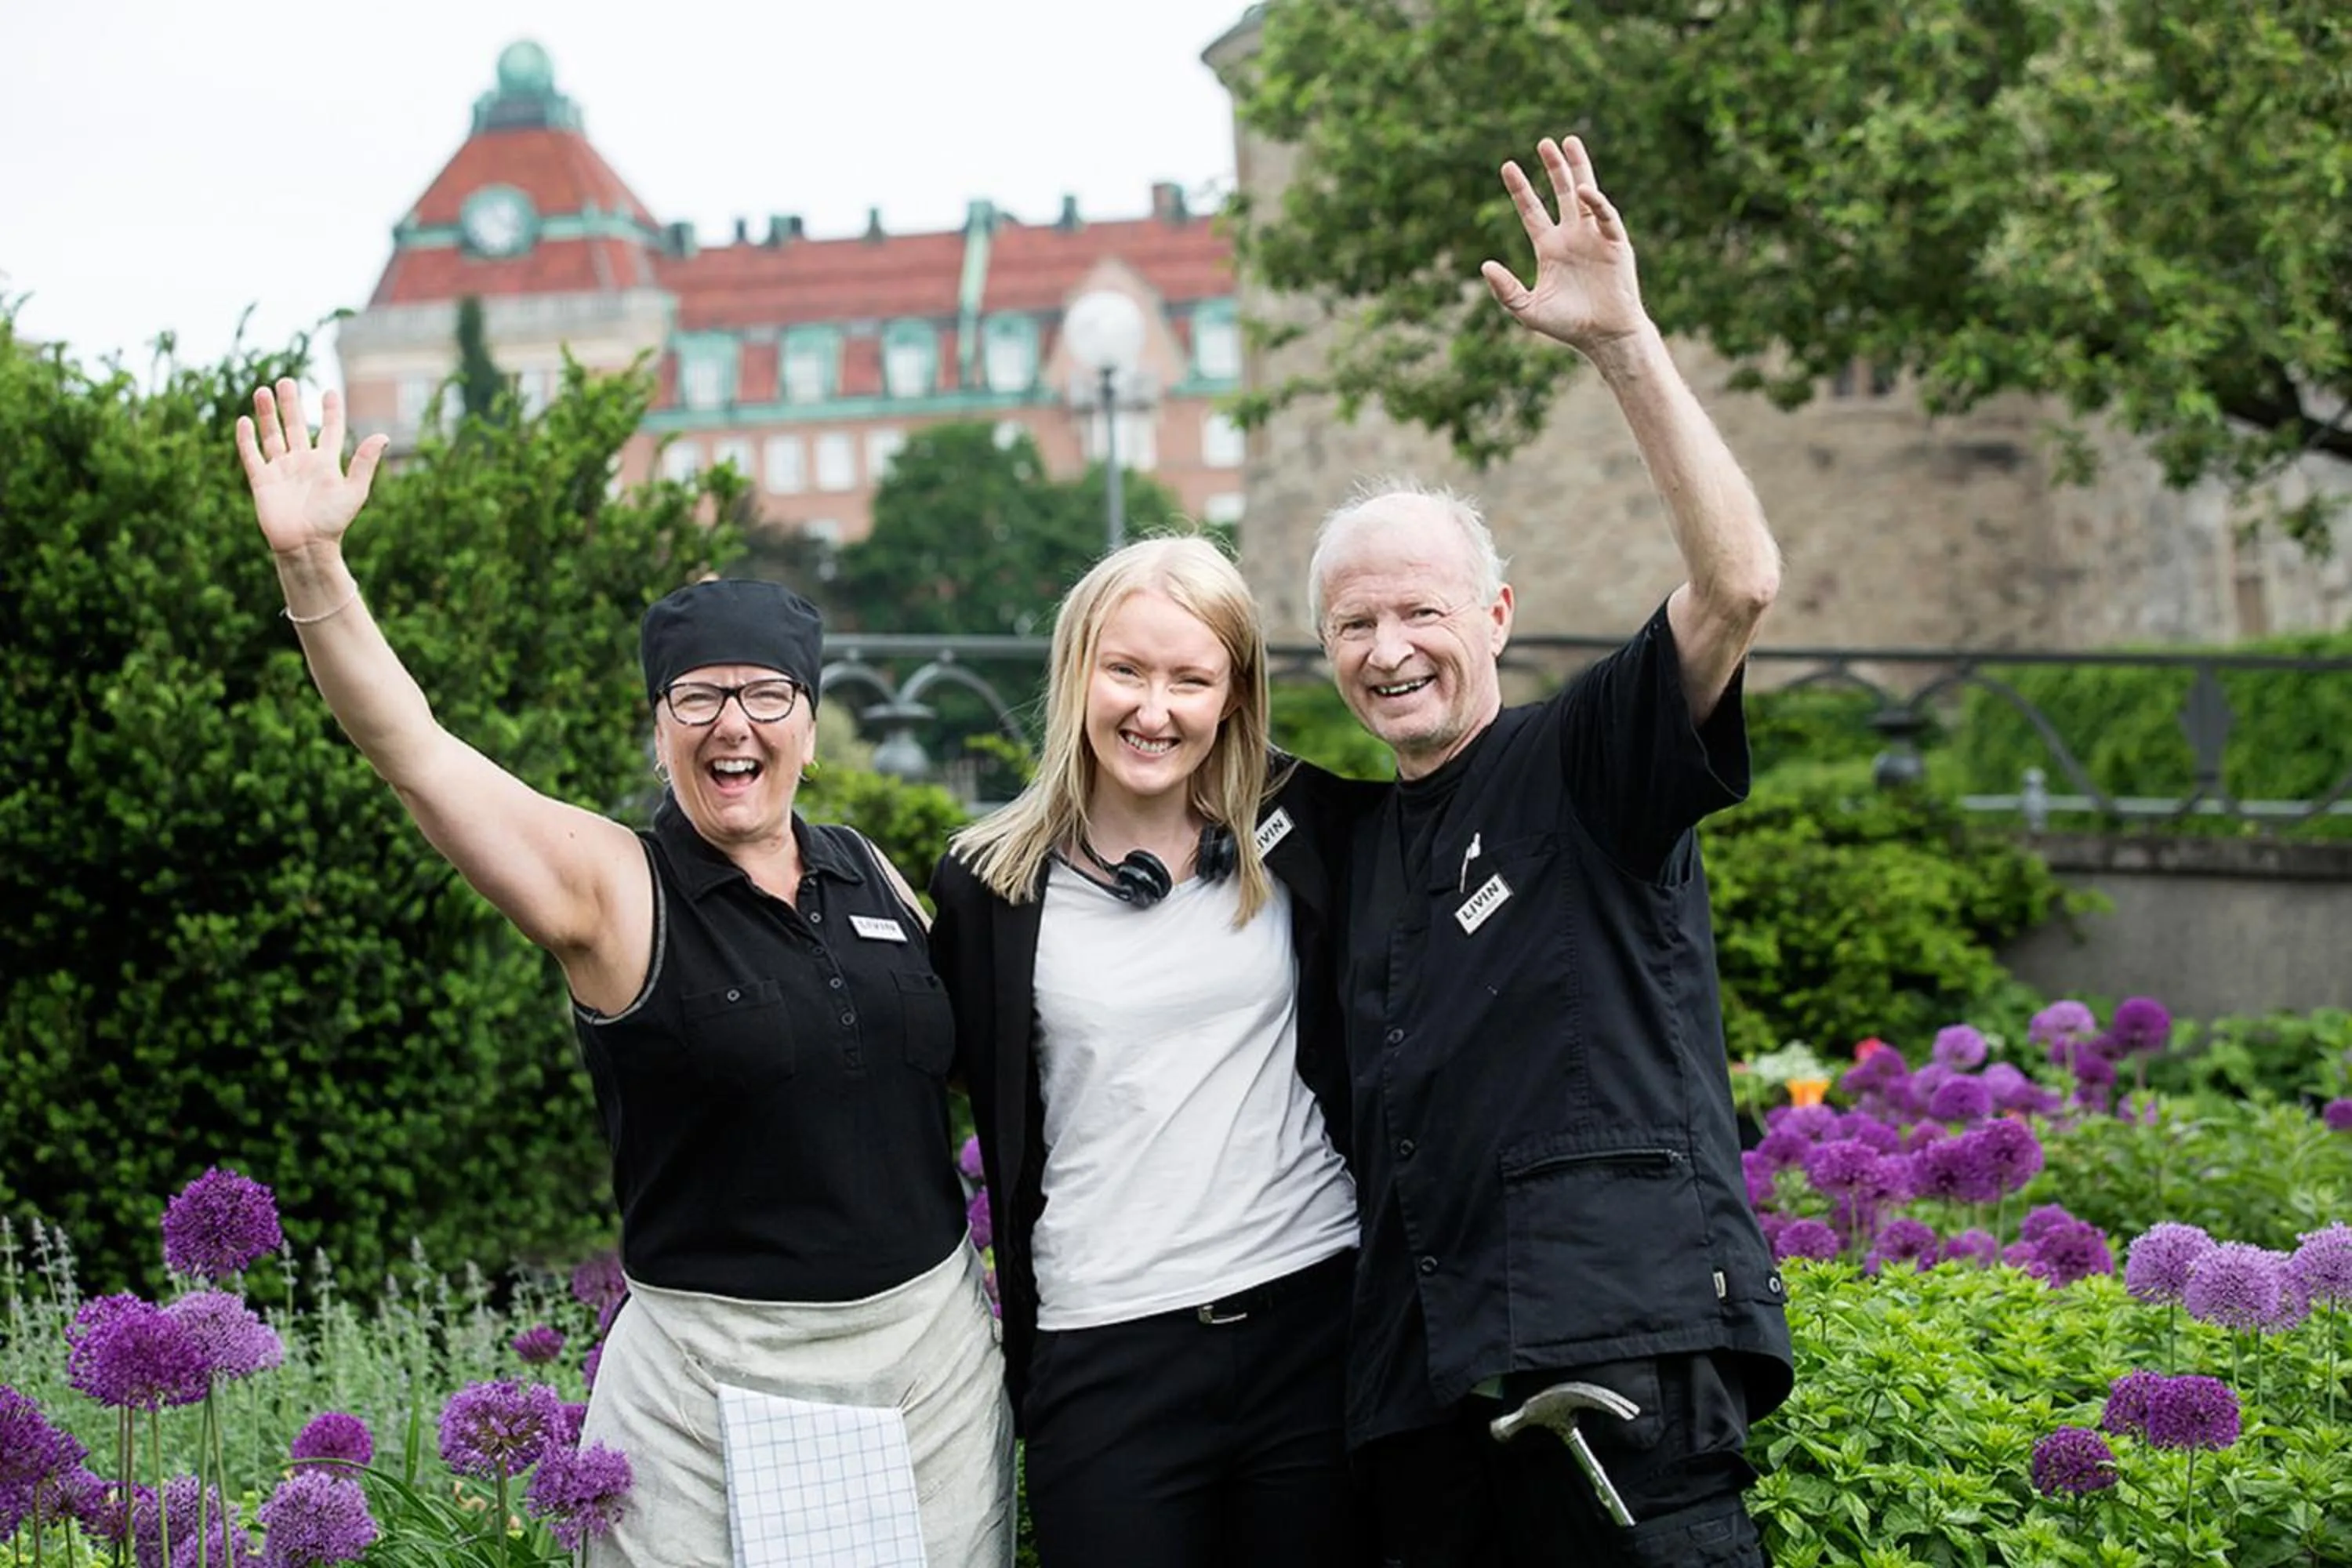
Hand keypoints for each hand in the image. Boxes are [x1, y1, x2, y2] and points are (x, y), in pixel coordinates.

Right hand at [235, 380, 388, 556]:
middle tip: (287, 381)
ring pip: (272, 435)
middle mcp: (302, 462)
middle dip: (290, 404)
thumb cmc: (333, 521)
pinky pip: (252, 455)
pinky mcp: (262, 481)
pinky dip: (247, 439)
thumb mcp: (354, 490)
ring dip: (267, 414)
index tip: (330, 391)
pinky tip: (245, 420)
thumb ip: (364, 462)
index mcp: (325, 463)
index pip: (328, 430)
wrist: (307, 545)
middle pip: (294, 426)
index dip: (330, 412)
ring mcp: (281, 470)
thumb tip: (382, 434)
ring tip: (263, 390)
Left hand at [1480, 136, 1649, 356]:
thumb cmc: (1568, 325)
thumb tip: (1485, 265)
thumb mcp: (1528, 309)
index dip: (1520, 188)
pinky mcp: (1615, 243)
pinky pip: (1605, 217)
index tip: (1507, 166)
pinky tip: (1583, 190)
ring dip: (1577, 169)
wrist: (1603, 336)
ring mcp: (1594, 237)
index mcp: (1550, 248)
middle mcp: (1572, 237)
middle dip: (1553, 168)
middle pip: (1560, 193)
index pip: (1532, 211)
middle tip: (1543, 142)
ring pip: (1585, 194)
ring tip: (1568, 142)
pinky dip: (1595, 202)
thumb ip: (1505, 289)